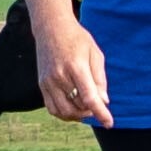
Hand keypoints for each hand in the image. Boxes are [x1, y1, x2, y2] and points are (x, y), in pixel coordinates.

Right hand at [37, 16, 114, 131]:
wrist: (51, 28)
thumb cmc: (77, 39)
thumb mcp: (95, 54)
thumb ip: (100, 79)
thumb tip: (104, 102)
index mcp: (76, 67)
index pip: (89, 98)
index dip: (100, 113)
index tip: (109, 123)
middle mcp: (59, 76)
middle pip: (77, 107)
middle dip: (90, 112)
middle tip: (97, 106)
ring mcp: (48, 81)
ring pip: (63, 112)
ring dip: (77, 115)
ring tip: (86, 108)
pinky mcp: (41, 84)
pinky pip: (52, 108)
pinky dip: (64, 113)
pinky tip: (73, 107)